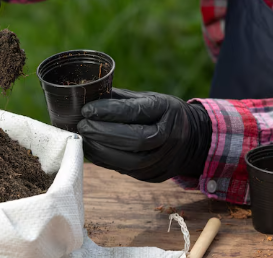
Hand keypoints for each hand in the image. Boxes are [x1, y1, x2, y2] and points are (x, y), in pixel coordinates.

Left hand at [77, 88, 211, 181]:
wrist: (192, 140)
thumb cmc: (162, 113)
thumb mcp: (149, 98)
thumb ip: (121, 99)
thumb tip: (87, 97)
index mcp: (167, 111)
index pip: (136, 113)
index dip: (109, 112)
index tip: (87, 109)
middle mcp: (169, 138)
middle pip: (133, 139)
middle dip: (101, 132)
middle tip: (81, 125)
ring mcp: (161, 160)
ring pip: (127, 160)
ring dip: (99, 149)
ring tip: (82, 137)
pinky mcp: (150, 176)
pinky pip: (122, 170)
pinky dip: (103, 160)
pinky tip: (91, 149)